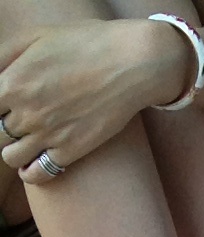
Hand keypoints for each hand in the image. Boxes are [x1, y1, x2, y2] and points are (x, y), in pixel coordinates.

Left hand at [0, 19, 187, 183]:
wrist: (130, 64)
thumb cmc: (86, 43)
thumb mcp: (37, 36)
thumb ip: (4, 54)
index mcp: (13, 82)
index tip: (7, 108)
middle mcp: (27, 111)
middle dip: (4, 127)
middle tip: (19, 122)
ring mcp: (48, 134)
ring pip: (10, 156)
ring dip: (13, 151)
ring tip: (25, 143)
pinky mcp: (71, 151)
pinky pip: (37, 174)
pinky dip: (30, 172)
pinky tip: (34, 163)